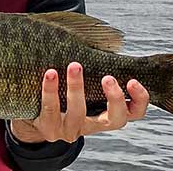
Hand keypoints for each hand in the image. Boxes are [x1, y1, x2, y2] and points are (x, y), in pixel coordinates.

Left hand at [11, 62, 148, 143]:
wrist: (33, 114)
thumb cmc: (64, 92)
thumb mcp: (84, 84)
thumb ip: (97, 69)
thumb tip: (111, 42)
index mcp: (106, 115)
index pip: (134, 113)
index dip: (139, 100)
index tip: (133, 80)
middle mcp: (92, 126)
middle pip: (114, 119)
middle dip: (114, 98)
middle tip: (108, 76)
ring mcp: (70, 130)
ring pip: (78, 112)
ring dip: (77, 87)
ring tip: (75, 65)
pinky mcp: (49, 129)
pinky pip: (50, 108)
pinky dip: (50, 89)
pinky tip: (50, 73)